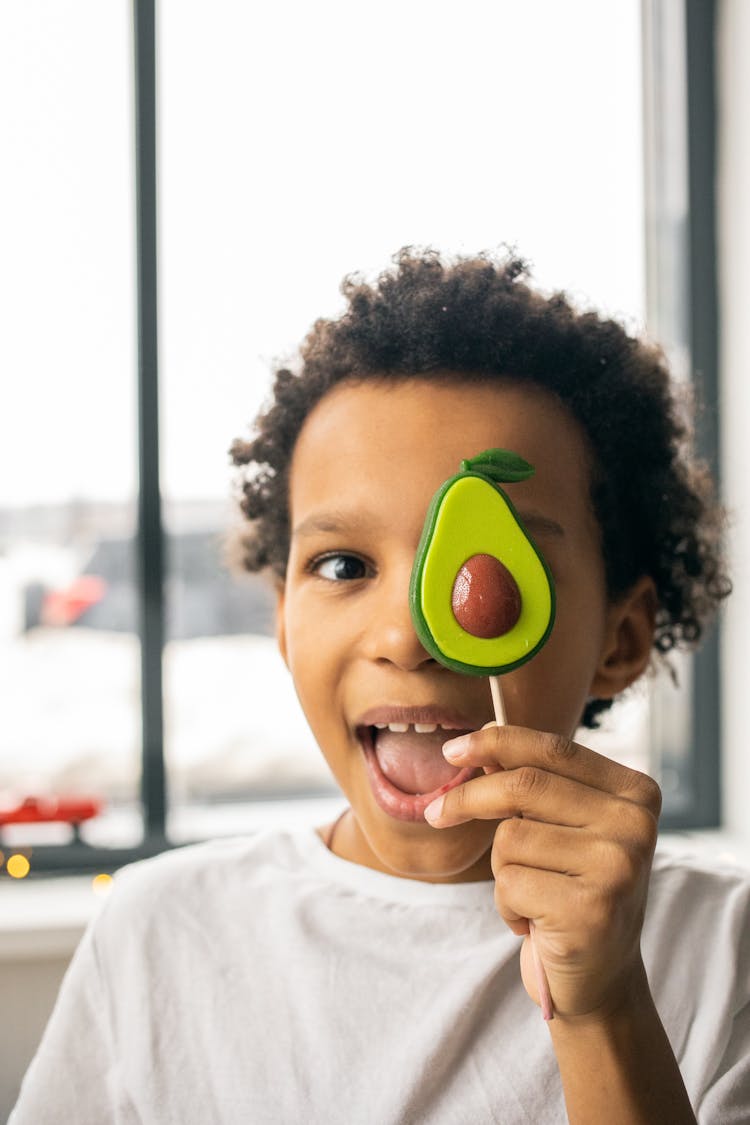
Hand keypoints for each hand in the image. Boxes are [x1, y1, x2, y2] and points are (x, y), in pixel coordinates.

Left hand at [424, 724, 661, 1021]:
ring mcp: (618, 867)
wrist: (601, 980)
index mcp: (635, 793)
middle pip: (525, 786)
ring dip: (503, 871)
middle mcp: (636, 824)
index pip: (554, 750)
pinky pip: (510, 883)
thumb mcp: (562, 828)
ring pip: (511, 838)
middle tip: (436, 813)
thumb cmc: (573, 892)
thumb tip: (480, 740)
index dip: (497, 742)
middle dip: (468, 797)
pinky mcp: (592, 910)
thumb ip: (532, 783)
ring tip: (532, 896)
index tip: (452, 749)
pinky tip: (536, 924)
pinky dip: (507, 905)